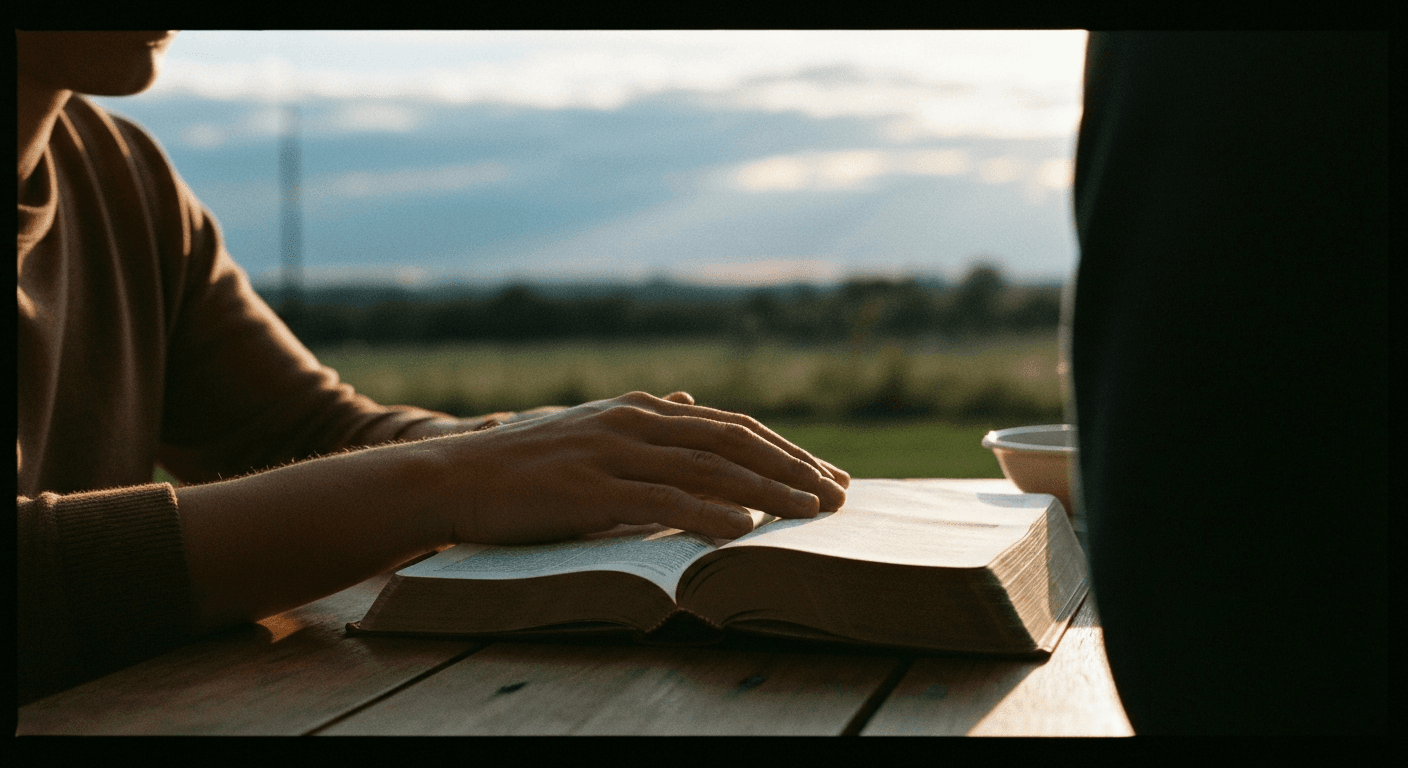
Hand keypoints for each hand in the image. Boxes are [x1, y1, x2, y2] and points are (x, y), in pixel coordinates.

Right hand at [428, 391, 848, 544]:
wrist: (456, 476)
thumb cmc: (528, 462)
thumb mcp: (594, 429)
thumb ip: (644, 419)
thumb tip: (683, 400)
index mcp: (642, 410)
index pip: (732, 427)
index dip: (785, 450)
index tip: (827, 476)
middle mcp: (635, 422)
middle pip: (733, 442)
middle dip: (792, 468)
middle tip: (839, 497)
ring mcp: (612, 452)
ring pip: (706, 469)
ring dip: (766, 491)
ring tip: (811, 513)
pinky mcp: (587, 488)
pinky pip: (660, 500)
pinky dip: (707, 513)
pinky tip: (744, 529)